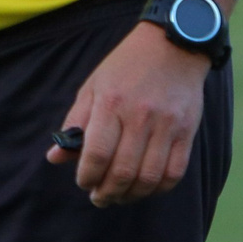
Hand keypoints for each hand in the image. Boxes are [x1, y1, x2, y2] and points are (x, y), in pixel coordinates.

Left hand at [46, 24, 208, 207]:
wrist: (174, 45)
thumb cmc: (126, 67)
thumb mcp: (93, 87)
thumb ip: (75, 124)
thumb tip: (54, 158)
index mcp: (111, 103)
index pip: (96, 154)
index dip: (87, 177)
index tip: (84, 182)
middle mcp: (140, 115)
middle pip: (122, 172)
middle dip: (106, 193)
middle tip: (99, 197)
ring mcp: (167, 125)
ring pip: (148, 177)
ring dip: (131, 196)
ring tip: (120, 196)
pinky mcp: (187, 131)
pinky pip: (174, 173)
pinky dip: (158, 188)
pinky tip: (145, 187)